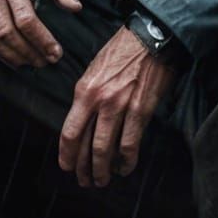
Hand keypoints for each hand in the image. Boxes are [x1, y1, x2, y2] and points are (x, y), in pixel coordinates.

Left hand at [59, 26, 174, 187]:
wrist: (150, 37)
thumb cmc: (121, 51)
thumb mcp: (94, 70)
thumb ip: (87, 96)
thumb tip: (83, 122)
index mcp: (85, 91)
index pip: (69, 131)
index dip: (66, 154)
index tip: (66, 166)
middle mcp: (100, 101)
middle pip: (86, 145)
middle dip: (84, 168)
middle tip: (85, 180)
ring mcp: (121, 107)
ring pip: (106, 149)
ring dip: (103, 170)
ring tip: (102, 180)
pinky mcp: (141, 111)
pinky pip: (131, 144)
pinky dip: (126, 161)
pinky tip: (124, 168)